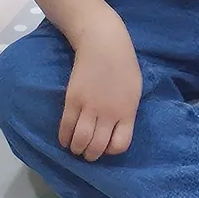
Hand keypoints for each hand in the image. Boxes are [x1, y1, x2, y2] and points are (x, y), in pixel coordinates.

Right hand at [58, 23, 140, 161]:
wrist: (103, 42)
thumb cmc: (123, 63)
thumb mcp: (134, 89)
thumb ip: (126, 110)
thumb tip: (118, 127)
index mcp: (127, 111)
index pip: (120, 145)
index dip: (111, 151)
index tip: (106, 147)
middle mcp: (109, 113)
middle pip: (98, 147)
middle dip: (91, 155)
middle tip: (87, 154)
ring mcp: (90, 107)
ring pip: (80, 140)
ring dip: (76, 149)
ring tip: (75, 148)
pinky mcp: (73, 99)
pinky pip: (66, 126)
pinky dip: (64, 137)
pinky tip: (64, 140)